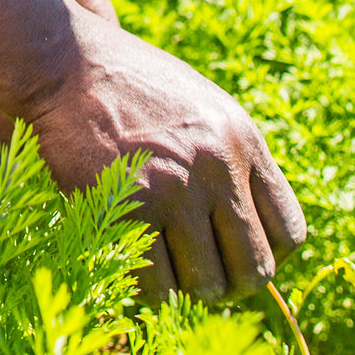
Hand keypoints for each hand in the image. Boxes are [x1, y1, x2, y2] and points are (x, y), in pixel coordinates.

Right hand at [16, 7, 306, 303]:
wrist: (65, 62)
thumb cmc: (130, 87)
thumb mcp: (202, 108)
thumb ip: (231, 161)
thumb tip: (251, 233)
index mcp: (242, 140)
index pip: (289, 232)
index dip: (267, 256)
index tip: (237, 256)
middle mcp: (218, 167)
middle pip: (255, 270)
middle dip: (230, 285)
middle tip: (200, 277)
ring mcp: (173, 190)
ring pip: (207, 286)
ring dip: (187, 290)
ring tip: (164, 270)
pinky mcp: (126, 210)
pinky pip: (157, 286)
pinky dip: (150, 291)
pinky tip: (136, 268)